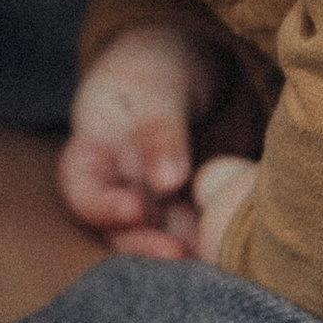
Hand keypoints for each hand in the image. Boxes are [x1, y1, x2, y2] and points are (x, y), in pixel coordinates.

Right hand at [59, 21, 251, 259]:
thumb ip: (159, 132)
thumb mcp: (156, 87)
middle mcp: (123, 188)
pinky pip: (206, 231)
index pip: (83, 191)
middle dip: (148, 246)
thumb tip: (168, 182)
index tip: (135, 209)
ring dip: (188, 252)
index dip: (102, 207)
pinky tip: (239, 247)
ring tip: (212, 258)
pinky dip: (219, 241)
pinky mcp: (200, 208)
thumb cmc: (159, 67)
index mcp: (93, 155)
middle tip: (179, 253)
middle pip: (124, 230)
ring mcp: (162, 203)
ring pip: (168, 238)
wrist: (199, 65)